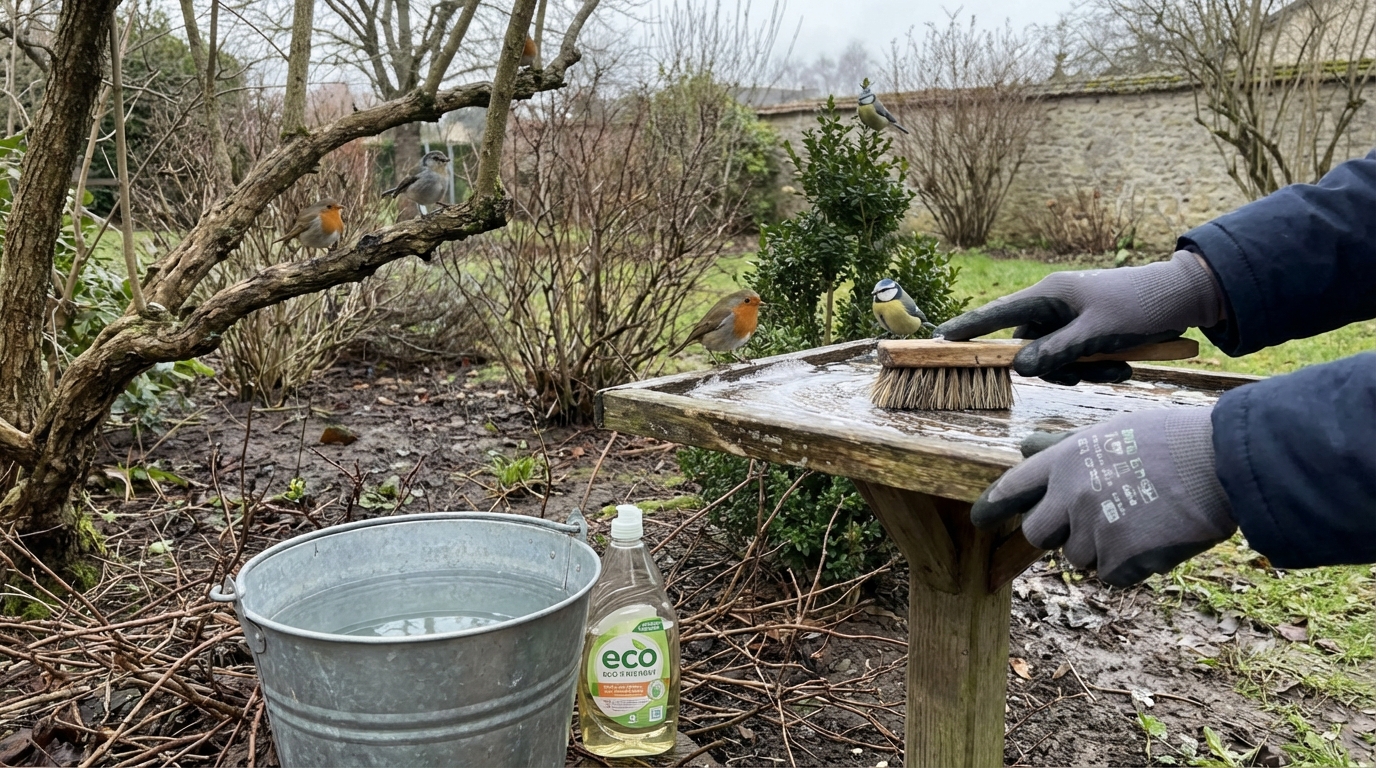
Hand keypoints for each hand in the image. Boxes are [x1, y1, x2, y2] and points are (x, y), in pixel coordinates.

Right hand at [934, 252, 1222, 383]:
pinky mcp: (1090, 330)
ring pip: (1056, 359)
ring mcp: (1072, 318)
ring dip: (1083, 372)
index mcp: (1049, 295)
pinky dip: (1097, 368)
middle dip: (1056, 368)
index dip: (969, 328)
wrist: (1186, 297)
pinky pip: (1078, 358)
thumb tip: (1019, 367)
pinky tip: (1124, 366)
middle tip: (1083, 377)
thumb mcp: (1097, 334)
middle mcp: (1055, 305)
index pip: (997, 314)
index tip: (941, 339)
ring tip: (1116, 369)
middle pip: (1030, 348)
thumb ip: (1056, 352)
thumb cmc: (1140, 306)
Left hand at [972, 407, 1234, 585]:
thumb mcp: (1110, 432)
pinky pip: (1112, 576)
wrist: (1221, 462)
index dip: (994, 504)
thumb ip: (1066, 449)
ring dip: (1104, 550)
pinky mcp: (1120, 557)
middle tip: (1095, 522)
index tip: (979, 518)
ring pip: (1079, 558)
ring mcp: (1093, 527)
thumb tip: (1025, 447)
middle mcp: (1069, 494)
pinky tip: (1157, 540)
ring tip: (1142, 520)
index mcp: (1065, 459)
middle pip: (1037, 534)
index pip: (1013, 486)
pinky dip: (1131, 568)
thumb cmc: (1173, 441)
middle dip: (1059, 534)